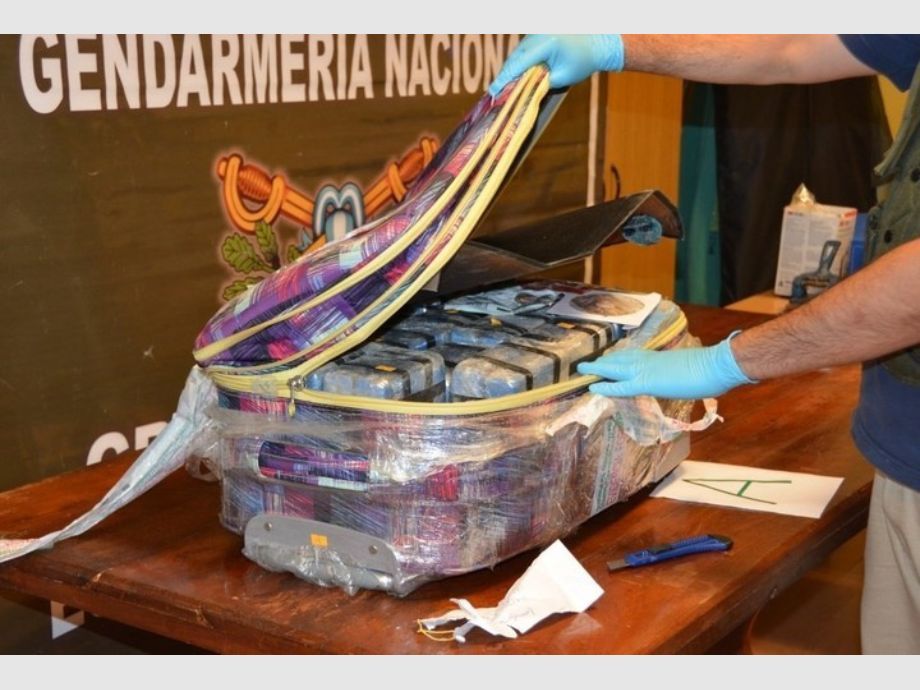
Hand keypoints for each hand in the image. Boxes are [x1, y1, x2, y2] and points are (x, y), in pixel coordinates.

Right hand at [489, 34, 624, 95]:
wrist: (599, 41)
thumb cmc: (584, 61)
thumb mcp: (563, 77)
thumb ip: (543, 84)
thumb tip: (524, 91)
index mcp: (546, 43)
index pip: (519, 64)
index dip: (505, 79)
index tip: (494, 92)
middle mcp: (538, 34)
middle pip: (515, 57)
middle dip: (505, 75)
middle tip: (496, 93)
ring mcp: (538, 32)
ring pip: (518, 53)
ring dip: (511, 69)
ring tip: (503, 86)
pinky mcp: (539, 33)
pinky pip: (525, 49)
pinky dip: (519, 61)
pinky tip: (515, 74)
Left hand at [576, 333, 755, 398]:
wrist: (717, 364)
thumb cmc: (710, 367)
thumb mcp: (687, 367)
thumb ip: (675, 370)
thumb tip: (675, 374)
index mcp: (657, 357)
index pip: (631, 356)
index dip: (617, 359)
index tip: (606, 359)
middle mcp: (648, 360)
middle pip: (618, 359)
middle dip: (601, 363)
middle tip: (584, 365)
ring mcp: (646, 369)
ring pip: (614, 368)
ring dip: (597, 370)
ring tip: (582, 371)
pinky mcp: (647, 382)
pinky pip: (621, 386)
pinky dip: (606, 386)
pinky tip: (593, 387)